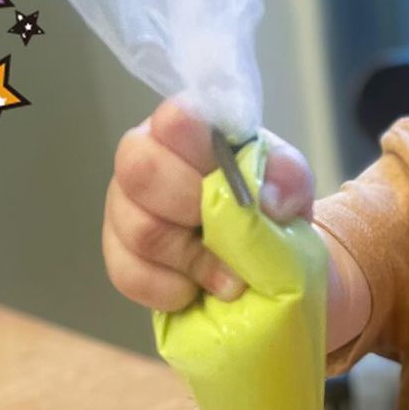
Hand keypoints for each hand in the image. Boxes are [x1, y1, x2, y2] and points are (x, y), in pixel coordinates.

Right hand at [103, 97, 315, 310]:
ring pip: (140, 231)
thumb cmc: (267, 206)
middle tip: (231, 233)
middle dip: (194, 210)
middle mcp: (144, 157)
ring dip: (194, 261)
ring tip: (230, 276)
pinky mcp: (118, 254)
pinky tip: (196, 289)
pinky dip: (172, 290)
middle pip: (141, 172)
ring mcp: (124, 207)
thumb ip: (286, 178)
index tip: (231, 179)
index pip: (176, 119)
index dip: (201, 153)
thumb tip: (267, 199)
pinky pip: (130, 275)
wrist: (262, 256)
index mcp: (187, 128)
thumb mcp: (290, 186)